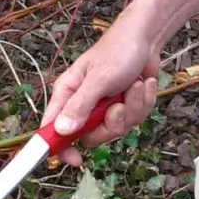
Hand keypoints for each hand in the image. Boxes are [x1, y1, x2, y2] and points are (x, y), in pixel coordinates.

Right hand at [41, 20, 159, 165]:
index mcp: (68, 93)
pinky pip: (135, 119)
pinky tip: (143, 84)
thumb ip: (80, 106)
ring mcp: (106, 106)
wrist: (146, 38)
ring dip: (132, 108)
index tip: (74, 160)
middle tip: (117, 106)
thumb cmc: (118, 50)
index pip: (53, 128)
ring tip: (134, 86)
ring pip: (117, 128)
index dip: (60, 147)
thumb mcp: (98, 79)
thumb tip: (62, 131)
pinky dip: (143, 102)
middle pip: (91, 136)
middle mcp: (84, 103)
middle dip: (111, 124)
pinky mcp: (125, 106)